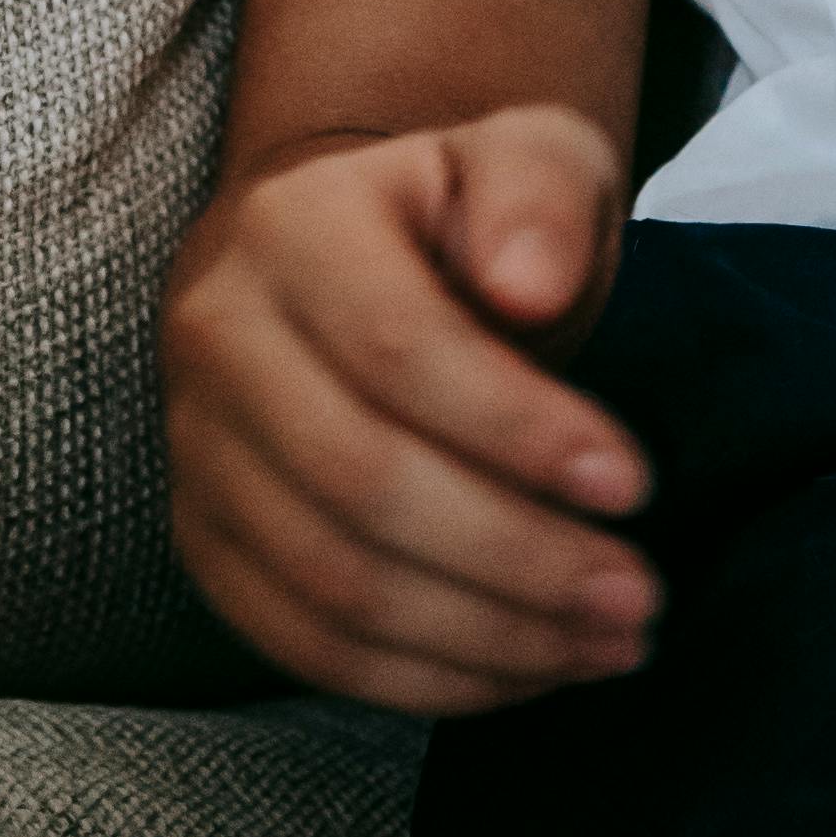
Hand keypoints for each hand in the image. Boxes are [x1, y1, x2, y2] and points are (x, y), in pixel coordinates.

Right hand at [161, 101, 658, 711]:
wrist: (358, 255)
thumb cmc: (465, 215)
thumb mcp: (530, 158)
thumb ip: (541, 195)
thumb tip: (529, 286)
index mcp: (293, 226)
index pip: (398, 348)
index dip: (518, 431)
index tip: (632, 484)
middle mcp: (218, 335)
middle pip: (361, 481)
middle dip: (516, 558)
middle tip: (636, 598)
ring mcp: (199, 449)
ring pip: (331, 581)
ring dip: (483, 635)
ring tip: (605, 644)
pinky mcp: (206, 540)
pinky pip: (302, 641)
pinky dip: (420, 677)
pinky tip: (524, 668)